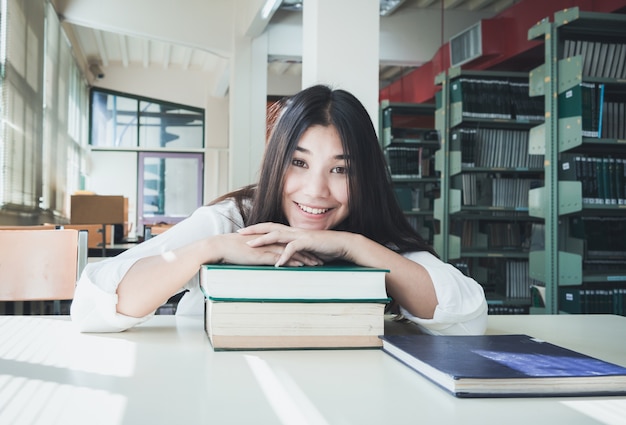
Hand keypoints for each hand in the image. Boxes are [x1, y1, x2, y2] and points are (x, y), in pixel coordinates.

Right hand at [212, 232, 320, 266]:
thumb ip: (258, 252)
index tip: (312, 254)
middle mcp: (270, 241)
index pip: (289, 243)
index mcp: (268, 238)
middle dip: (309, 253)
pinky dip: (291, 262)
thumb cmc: (231, 249)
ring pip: (291, 252)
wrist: (220, 246)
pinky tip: (300, 266)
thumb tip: (264, 259)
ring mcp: (267, 247)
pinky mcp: (262, 254)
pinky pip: (280, 258)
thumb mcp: (249, 250)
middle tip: (321, 259)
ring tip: (316, 264)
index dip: (302, 248)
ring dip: (305, 258)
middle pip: (294, 246)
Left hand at [239, 223, 354, 266]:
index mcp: (292, 232)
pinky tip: (277, 264)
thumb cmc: (324, 248)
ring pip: (278, 235)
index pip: (270, 227)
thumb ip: (293, 251)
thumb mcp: (305, 249)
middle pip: (269, 227)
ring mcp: (300, 235)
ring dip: (263, 240)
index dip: (256, 229)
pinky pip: (293, 248)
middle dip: (253, 230)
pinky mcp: (308, 242)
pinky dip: (284, 256)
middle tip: (239, 233)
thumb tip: (282, 257)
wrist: (341, 244)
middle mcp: (294, 231)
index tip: (243, 232)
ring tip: (250, 245)